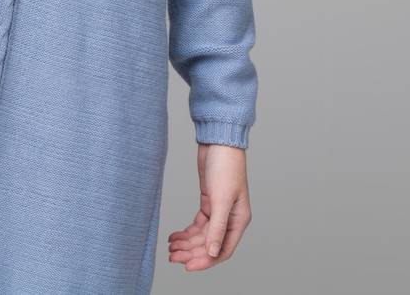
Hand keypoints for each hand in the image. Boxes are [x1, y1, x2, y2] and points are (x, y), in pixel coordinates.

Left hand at [167, 143, 250, 271]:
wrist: (218, 143)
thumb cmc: (226, 167)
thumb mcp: (221, 200)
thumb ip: (217, 228)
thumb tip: (212, 253)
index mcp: (239, 221)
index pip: (222, 249)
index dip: (206, 260)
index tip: (188, 266)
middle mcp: (230, 218)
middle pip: (210, 244)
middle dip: (192, 252)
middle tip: (173, 257)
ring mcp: (219, 211)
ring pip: (202, 235)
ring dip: (187, 243)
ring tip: (171, 248)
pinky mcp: (208, 202)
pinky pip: (197, 224)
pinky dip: (186, 231)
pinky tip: (174, 236)